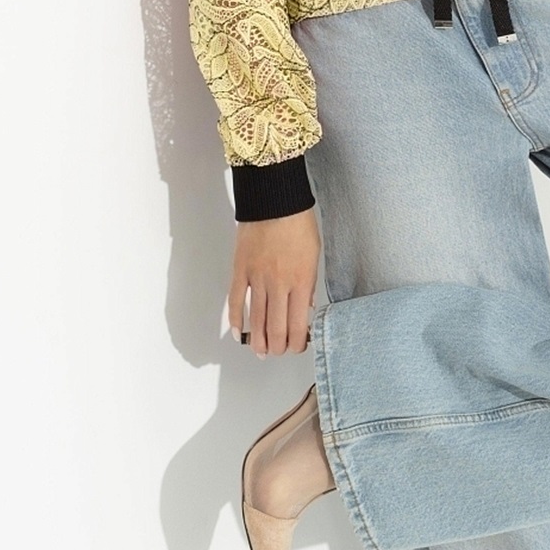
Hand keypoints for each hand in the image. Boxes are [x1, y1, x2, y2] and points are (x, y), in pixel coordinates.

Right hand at [229, 208, 319, 356]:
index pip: (298, 325)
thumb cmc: (298, 222)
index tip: (296, 347)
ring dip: (258, 341)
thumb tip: (305, 309)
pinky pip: (236, 300)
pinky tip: (238, 333)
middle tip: (277, 352)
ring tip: (259, 351)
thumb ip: (309, 285)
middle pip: (276, 328)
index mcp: (301, 281)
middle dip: (277, 347)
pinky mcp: (241, 269)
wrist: (274, 198)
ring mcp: (258, 278)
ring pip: (256, 320)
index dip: (296, 343)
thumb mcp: (314, 254)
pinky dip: (236, 320)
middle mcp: (279, 284)